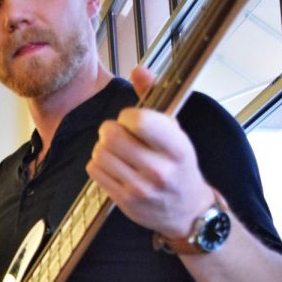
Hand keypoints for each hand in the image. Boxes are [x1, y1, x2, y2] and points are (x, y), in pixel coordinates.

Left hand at [86, 66, 214, 239]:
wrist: (186, 211)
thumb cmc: (179, 166)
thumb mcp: (176, 132)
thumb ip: (155, 98)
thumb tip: (138, 70)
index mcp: (177, 148)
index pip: (140, 121)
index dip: (128, 116)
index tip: (133, 121)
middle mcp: (159, 170)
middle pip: (112, 135)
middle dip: (111, 130)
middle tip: (119, 135)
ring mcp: (140, 188)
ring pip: (100, 152)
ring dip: (103, 147)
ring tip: (116, 151)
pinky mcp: (124, 201)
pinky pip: (95, 170)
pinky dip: (98, 163)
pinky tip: (112, 166)